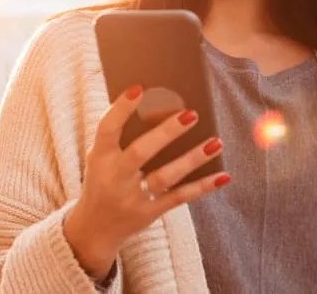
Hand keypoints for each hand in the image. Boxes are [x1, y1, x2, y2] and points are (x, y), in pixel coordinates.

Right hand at [63, 85, 228, 280]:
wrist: (94, 228)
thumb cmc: (103, 179)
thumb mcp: (101, 158)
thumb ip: (121, 135)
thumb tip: (156, 103)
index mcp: (99, 157)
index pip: (107, 128)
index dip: (121, 108)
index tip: (139, 87)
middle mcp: (114, 177)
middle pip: (141, 152)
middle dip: (166, 132)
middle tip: (192, 113)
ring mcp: (132, 197)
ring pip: (165, 177)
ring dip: (192, 160)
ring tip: (216, 142)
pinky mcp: (149, 213)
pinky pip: (179, 198)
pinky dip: (201, 187)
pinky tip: (222, 176)